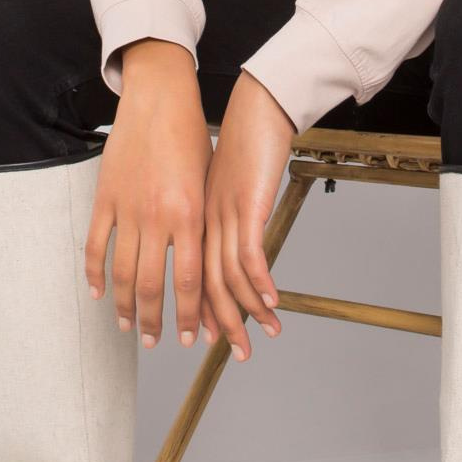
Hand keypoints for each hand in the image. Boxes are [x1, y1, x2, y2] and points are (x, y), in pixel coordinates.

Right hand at [85, 39, 215, 350]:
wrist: (160, 98)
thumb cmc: (190, 136)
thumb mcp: (207, 184)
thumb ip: (202, 225)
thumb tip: (205, 264)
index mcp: (190, 215)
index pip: (189, 281)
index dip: (190, 315)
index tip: (191, 338)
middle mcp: (158, 217)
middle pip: (151, 286)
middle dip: (154, 321)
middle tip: (156, 342)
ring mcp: (128, 208)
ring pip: (121, 272)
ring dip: (123, 305)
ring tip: (127, 326)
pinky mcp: (105, 197)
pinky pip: (96, 244)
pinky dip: (94, 272)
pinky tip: (97, 292)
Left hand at [203, 70, 294, 361]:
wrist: (253, 108)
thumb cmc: (240, 142)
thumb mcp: (221, 184)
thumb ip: (220, 214)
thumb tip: (226, 237)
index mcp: (193, 219)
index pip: (189, 275)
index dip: (198, 309)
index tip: (206, 337)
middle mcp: (202, 222)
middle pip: (204, 285)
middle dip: (220, 324)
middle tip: (233, 353)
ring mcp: (222, 215)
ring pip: (226, 276)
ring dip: (245, 312)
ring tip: (259, 336)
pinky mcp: (245, 205)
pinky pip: (250, 252)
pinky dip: (261, 281)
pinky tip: (272, 302)